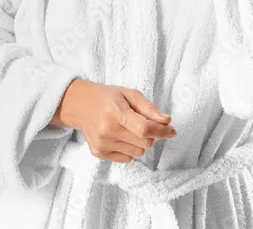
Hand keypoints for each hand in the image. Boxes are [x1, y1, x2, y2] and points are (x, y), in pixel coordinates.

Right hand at [52, 79, 176, 162]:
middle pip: (145, 143)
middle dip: (152, 135)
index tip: (171, 130)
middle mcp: (107, 130)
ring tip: (129, 129)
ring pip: (138, 152)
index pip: (144, 129)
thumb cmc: (108, 98)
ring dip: (140, 142)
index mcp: (115, 112)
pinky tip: (120, 136)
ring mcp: (102, 144)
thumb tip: (166, 121)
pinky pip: (128, 158)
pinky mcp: (99, 153)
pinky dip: (130, 149)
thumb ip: (148, 107)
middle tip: (145, 124)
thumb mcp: (129, 94)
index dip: (162, 131)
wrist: (80, 105)